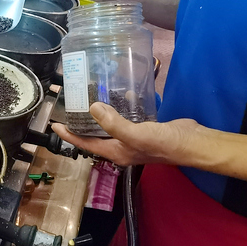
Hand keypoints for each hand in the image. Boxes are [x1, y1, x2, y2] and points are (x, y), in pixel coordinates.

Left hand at [51, 102, 199, 165]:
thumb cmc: (163, 143)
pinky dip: (122, 107)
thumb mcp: (135, 134)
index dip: (69, 135)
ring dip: (102, 113)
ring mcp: (134, 138)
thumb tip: (92, 108)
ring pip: (111, 125)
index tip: (54, 124)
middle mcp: (122, 146)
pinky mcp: (145, 128)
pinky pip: (127, 117)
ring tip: (91, 97)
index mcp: (116, 152)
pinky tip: (121, 94)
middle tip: (72, 107)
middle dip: (83, 123)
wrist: (192, 143)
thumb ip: (113, 123)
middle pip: (96, 135)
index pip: (85, 144)